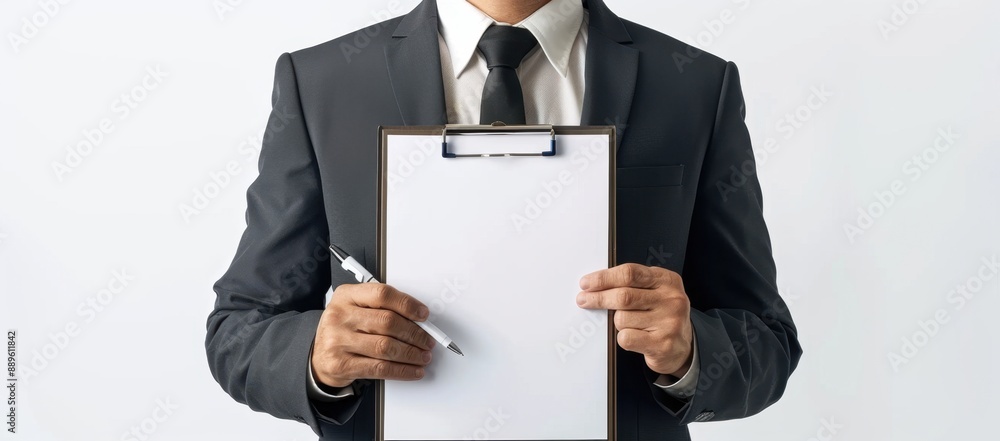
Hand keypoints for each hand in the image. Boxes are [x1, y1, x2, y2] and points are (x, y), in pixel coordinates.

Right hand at [311, 283, 435, 387]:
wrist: (318, 356)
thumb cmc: (343, 329)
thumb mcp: (355, 308)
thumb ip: (382, 307)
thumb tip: (418, 318)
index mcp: (346, 296)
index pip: (382, 294)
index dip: (408, 304)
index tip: (423, 314)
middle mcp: (340, 316)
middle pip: (387, 322)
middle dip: (415, 333)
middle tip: (428, 340)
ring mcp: (339, 341)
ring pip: (386, 347)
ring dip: (411, 353)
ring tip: (423, 355)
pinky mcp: (342, 365)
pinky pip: (380, 368)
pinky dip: (402, 371)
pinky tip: (413, 370)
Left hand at [576, 263, 693, 377]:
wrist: (683, 345)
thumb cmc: (662, 314)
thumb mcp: (655, 291)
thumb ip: (632, 284)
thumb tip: (595, 284)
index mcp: (668, 280)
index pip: (630, 273)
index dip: (604, 278)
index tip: (586, 283)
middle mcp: (672, 300)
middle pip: (623, 296)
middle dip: (598, 298)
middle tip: (583, 299)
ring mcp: (669, 323)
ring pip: (622, 319)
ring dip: (617, 322)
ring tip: (630, 324)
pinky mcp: (662, 344)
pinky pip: (626, 338)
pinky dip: (622, 337)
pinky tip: (634, 337)